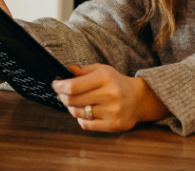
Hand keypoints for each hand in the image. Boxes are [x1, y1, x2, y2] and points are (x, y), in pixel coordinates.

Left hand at [52, 64, 169, 131]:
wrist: (139, 99)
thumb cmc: (117, 83)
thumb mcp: (103, 70)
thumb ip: (84, 70)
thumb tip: (68, 70)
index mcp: (105, 78)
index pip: (73, 86)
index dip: (59, 87)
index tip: (55, 85)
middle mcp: (109, 94)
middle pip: (72, 100)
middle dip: (62, 97)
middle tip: (62, 94)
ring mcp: (111, 111)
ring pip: (77, 113)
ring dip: (71, 108)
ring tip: (75, 103)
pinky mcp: (113, 125)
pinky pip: (86, 125)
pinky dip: (81, 119)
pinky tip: (85, 113)